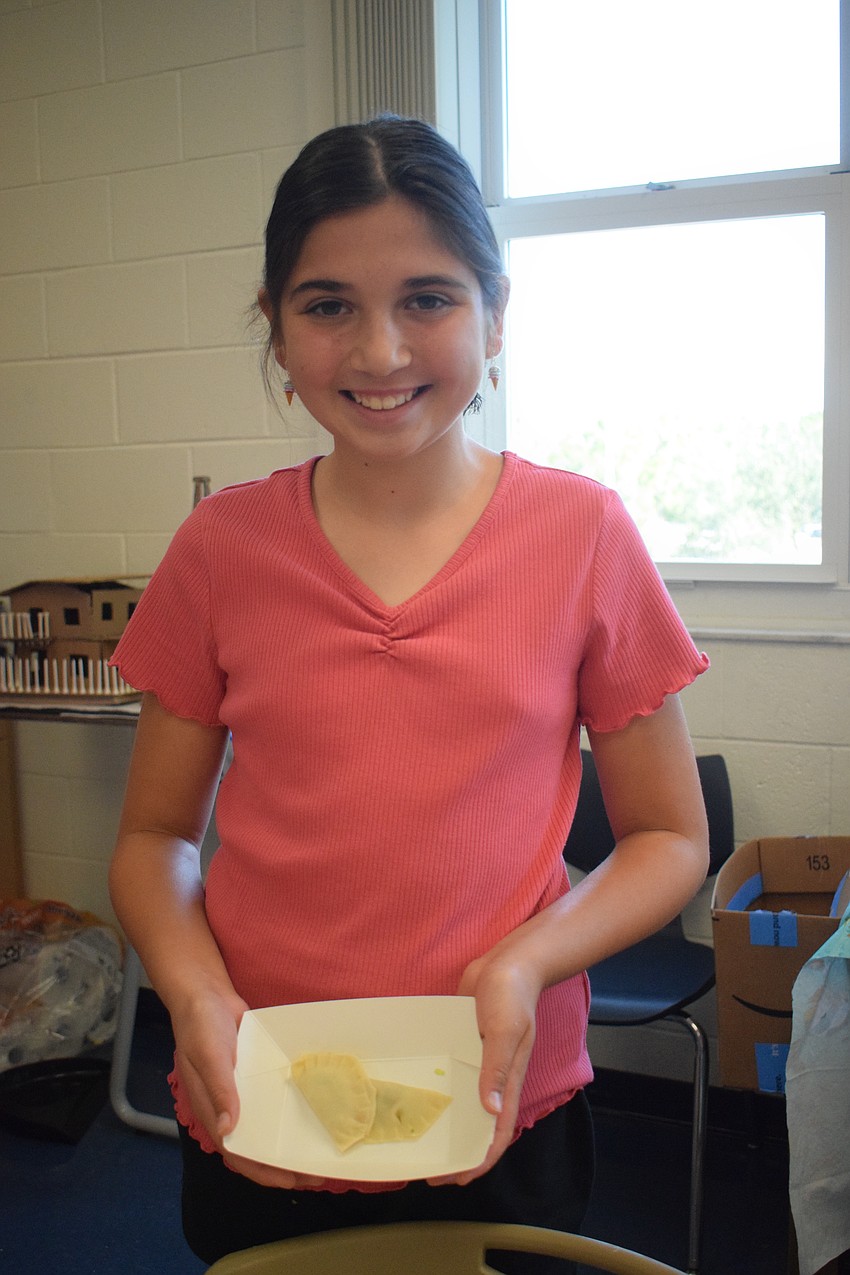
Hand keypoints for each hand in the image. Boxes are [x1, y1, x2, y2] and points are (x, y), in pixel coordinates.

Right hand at [173, 984, 355, 1189]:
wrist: (206, 995)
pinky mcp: (255, 1075)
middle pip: (256, 1144)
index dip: (262, 1171)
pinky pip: (272, 1097)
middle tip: (316, 1172)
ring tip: (318, 1147)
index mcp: (212, 1110)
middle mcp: (229, 1107)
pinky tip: (311, 1108)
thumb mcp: (209, 1055)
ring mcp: (244, 1092)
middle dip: (282, 1163)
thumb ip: (219, 1089)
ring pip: (267, 1123)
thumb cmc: (200, 1026)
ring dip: (288, 1138)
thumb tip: (228, 1128)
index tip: (291, 1181)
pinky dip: (288, 1107)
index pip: (237, 1152)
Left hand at [427, 952, 540, 1186]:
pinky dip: (439, 1089)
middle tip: (428, 1167)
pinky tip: (417, 1093)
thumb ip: (497, 1068)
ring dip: (447, 1122)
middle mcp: (493, 1078)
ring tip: (418, 1138)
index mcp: (508, 1081)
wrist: (508, 962)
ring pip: (463, 1102)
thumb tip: (489, 1110)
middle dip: (458, 1150)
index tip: (456, 1178)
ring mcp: (478, 1062)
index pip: (498, 1132)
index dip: (480, 1159)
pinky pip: (452, 1074)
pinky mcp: (465, 1046)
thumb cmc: (511, 994)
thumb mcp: (506, 1030)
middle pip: (477, 1124)